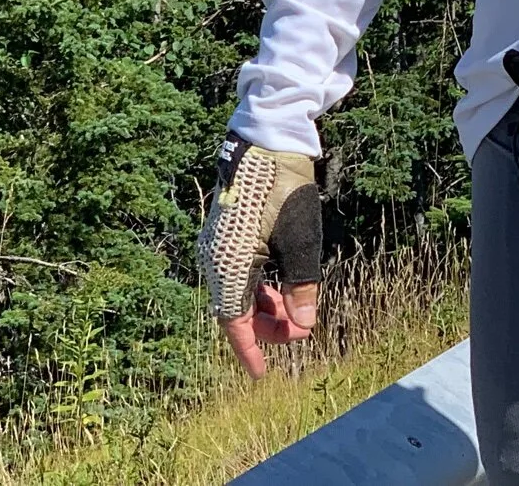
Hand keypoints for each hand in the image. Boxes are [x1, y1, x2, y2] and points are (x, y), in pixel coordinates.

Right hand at [198, 133, 323, 375]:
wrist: (266, 143)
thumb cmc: (284, 191)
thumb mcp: (301, 243)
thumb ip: (302, 287)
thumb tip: (303, 323)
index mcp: (229, 266)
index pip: (235, 323)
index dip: (250, 350)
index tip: (262, 374)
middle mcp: (214, 260)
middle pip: (235, 310)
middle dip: (266, 326)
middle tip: (299, 331)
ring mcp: (216, 247)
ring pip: (236, 292)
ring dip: (263, 307)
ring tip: (294, 310)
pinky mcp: (222, 235)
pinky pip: (235, 273)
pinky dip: (256, 287)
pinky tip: (279, 287)